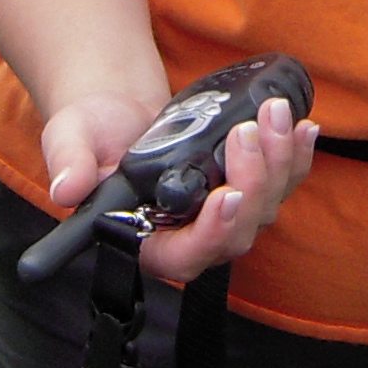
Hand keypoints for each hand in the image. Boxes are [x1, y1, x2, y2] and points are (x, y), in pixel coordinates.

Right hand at [42, 89, 322, 287]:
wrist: (118, 111)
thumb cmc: (91, 132)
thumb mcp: (70, 140)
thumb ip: (69, 165)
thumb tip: (66, 190)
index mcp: (147, 240)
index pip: (188, 256)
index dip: (213, 233)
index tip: (226, 196)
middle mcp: (192, 235)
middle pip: (239, 229)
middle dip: (253, 180)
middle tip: (246, 132)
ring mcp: (223, 214)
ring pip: (266, 204)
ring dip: (278, 161)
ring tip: (272, 113)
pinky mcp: (246, 186)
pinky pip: (282, 181)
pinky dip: (295, 154)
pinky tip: (302, 126)